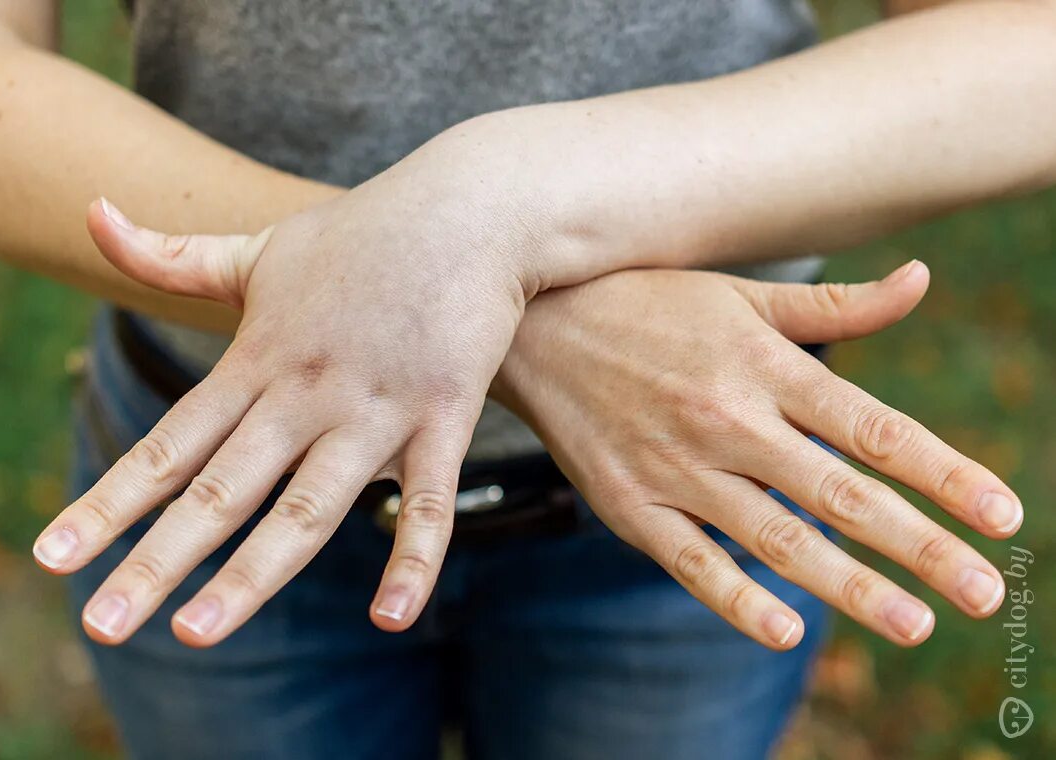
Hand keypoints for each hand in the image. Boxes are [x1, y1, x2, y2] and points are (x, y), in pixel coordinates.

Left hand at [33, 133, 554, 646]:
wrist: (469, 209)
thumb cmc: (361, 233)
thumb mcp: (258, 246)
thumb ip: (171, 253)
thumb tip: (89, 210)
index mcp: (256, 360)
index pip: (168, 445)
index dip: (107, 503)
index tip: (52, 559)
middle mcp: (304, 392)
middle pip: (219, 490)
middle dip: (156, 562)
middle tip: (100, 627)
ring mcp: (374, 407)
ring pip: (306, 508)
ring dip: (250, 575)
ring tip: (195, 636)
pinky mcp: (443, 414)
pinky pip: (430, 499)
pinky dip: (413, 558)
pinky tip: (391, 618)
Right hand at [495, 262, 1019, 648]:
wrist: (531, 326)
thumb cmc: (641, 301)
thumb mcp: (736, 291)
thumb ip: (833, 303)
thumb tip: (922, 280)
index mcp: (763, 364)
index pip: (873, 427)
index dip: (944, 473)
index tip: (1003, 514)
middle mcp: (728, 420)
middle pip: (839, 492)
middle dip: (919, 545)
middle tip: (982, 592)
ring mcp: (676, 468)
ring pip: (775, 536)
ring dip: (849, 584)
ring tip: (913, 623)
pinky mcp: (628, 504)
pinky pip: (690, 560)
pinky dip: (736, 598)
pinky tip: (787, 631)